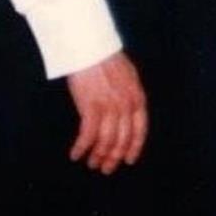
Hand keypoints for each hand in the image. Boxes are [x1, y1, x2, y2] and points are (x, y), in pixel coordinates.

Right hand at [66, 52, 147, 172]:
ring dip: (97, 155)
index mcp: (137, 97)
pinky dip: (81, 147)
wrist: (90, 46)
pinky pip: (87, 136)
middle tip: (106, 168)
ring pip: (105, 141)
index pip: (139, 130)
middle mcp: (126, 105)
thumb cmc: (105, 57)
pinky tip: (76, 154)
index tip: (128, 160)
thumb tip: (128, 111)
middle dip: (113, 157)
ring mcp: (109, 107)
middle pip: (122, 140)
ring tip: (91, 163)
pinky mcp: (91, 107)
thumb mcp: (128, 75)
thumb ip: (130, 94)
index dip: (134, 148)